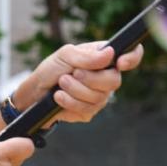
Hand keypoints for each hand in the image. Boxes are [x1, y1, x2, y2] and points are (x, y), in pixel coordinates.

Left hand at [13, 42, 143, 123]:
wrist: (35, 92)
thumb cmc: (51, 70)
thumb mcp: (65, 55)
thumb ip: (86, 56)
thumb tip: (110, 54)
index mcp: (104, 57)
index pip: (131, 54)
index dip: (132, 58)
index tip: (119, 63)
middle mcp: (106, 76)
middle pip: (114, 81)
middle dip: (90, 78)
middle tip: (72, 74)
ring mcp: (100, 96)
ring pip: (99, 97)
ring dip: (75, 90)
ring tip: (61, 84)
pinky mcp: (89, 111)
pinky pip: (87, 109)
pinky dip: (69, 102)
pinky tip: (59, 97)